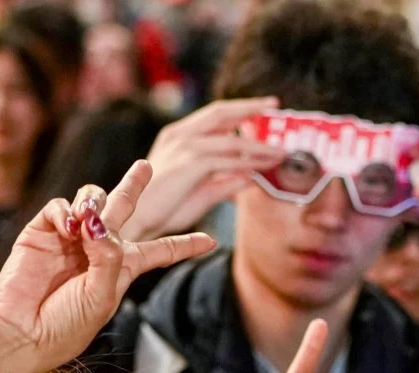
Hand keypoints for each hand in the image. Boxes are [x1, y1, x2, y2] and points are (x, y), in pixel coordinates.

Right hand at [0, 160, 214, 372]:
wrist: (23, 332)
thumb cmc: (68, 323)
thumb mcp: (102, 295)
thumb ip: (108, 256)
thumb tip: (98, 222)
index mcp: (123, 268)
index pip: (161, 251)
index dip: (185, 245)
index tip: (212, 241)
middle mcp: (99, 248)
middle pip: (123, 208)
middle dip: (134, 185)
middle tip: (146, 166)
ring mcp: (71, 238)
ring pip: (92, 200)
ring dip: (94, 201)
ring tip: (88, 219)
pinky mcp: (42, 232)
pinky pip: (60, 207)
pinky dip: (66, 210)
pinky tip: (69, 226)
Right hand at [121, 98, 285, 242]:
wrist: (137, 222)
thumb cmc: (164, 210)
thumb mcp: (201, 193)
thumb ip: (225, 182)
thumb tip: (250, 176)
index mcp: (179, 136)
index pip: (214, 115)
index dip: (239, 110)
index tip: (263, 107)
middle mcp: (180, 135)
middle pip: (221, 112)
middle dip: (250, 106)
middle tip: (274, 104)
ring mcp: (183, 147)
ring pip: (230, 139)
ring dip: (259, 145)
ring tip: (281, 152)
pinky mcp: (189, 164)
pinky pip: (227, 159)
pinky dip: (248, 162)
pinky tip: (263, 167)